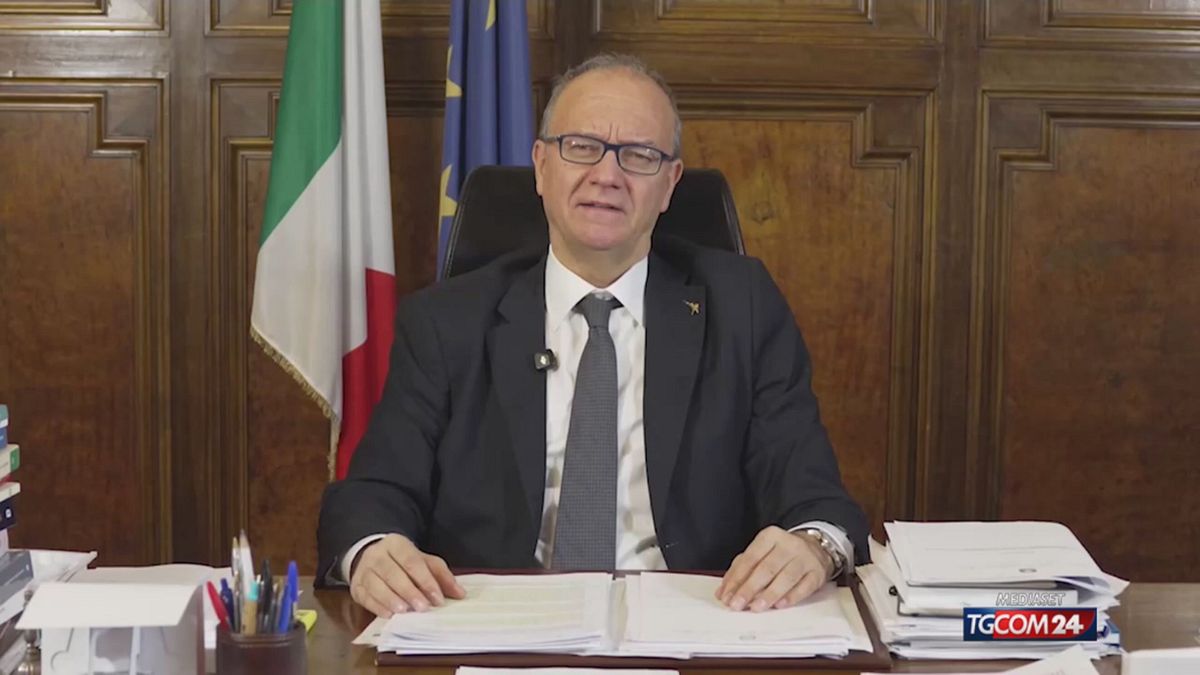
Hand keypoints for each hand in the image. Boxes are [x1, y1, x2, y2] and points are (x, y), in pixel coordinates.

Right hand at [349, 534, 465, 616]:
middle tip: (423, 607)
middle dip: (409, 591)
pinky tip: (389, 615)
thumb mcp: (423, 561)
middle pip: (392, 573)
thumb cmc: (403, 561)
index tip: (437, 598)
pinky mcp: (356, 586)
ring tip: (405, 611)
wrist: (371, 556)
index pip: (411, 561)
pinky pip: (365, 597)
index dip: (425, 580)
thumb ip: (441, 575)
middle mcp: (377, 555)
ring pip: (376, 584)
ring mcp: (364, 570)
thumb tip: (459, 593)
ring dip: (391, 599)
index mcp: (396, 544)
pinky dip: (377, 607)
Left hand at [714, 526, 833, 611]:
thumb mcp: (760, 554)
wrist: (814, 549)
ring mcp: (805, 558)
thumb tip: (724, 591)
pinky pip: (804, 586)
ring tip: (756, 607)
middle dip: (749, 589)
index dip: (737, 579)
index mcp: (770, 537)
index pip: (750, 558)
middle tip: (738, 604)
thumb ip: (740, 570)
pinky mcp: (817, 573)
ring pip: (785, 578)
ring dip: (769, 595)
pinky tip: (780, 605)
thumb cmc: (781, 554)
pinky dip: (791, 597)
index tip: (727, 595)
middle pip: (766, 569)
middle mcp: (788, 545)